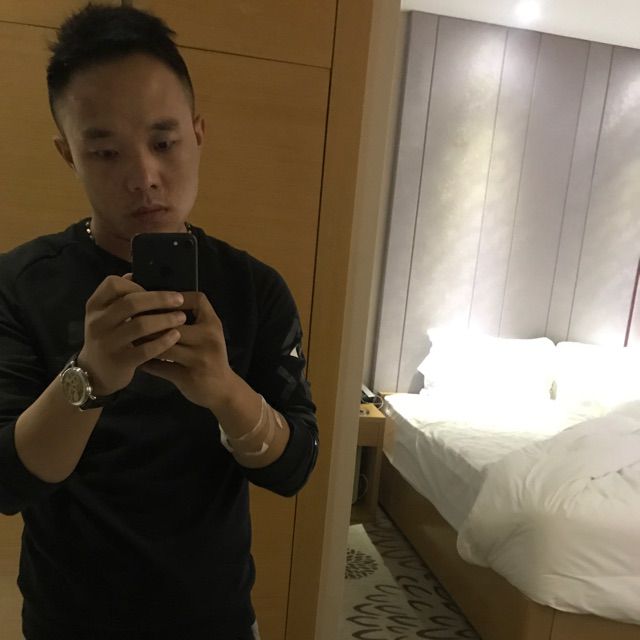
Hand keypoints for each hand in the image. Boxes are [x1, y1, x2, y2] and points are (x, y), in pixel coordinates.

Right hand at [77, 275, 187, 395]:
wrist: (94, 373)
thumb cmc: (108, 337)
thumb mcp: (106, 315)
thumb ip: (120, 297)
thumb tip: (137, 275)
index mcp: (95, 306)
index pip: (113, 284)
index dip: (136, 284)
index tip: (153, 289)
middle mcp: (98, 322)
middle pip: (131, 303)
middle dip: (160, 299)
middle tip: (179, 299)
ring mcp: (108, 343)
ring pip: (141, 325)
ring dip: (165, 319)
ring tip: (182, 317)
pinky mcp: (120, 361)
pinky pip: (146, 349)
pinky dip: (163, 341)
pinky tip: (175, 336)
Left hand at [139, 292, 233, 409]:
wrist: (223, 389)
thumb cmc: (211, 357)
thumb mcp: (208, 334)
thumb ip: (191, 319)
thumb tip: (156, 303)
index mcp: (213, 324)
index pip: (197, 301)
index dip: (176, 297)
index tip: (157, 300)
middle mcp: (209, 339)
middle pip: (174, 325)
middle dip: (151, 323)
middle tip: (131, 320)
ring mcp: (200, 359)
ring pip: (164, 346)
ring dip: (145, 343)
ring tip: (131, 339)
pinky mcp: (189, 377)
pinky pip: (160, 367)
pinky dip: (146, 363)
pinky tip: (137, 360)